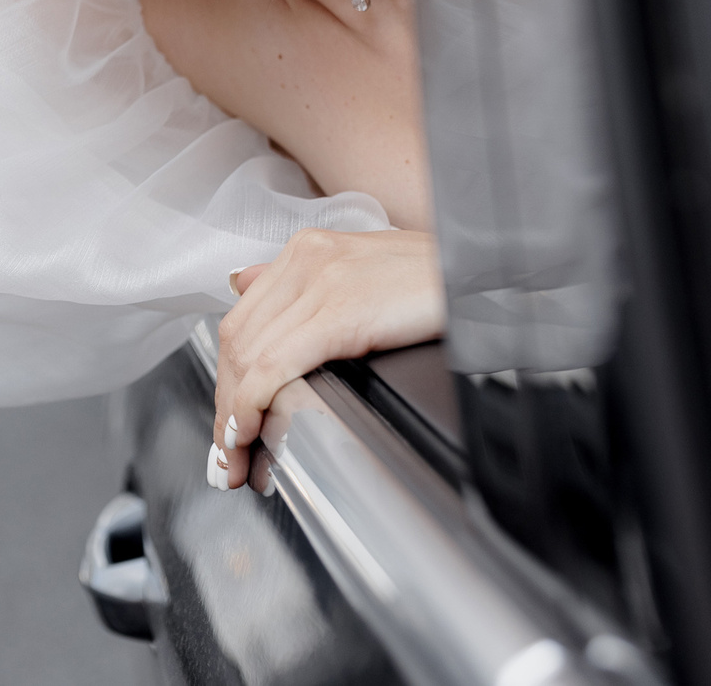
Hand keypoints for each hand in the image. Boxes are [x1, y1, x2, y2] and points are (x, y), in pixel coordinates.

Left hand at [208, 227, 443, 490]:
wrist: (486, 272)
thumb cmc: (438, 281)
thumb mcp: (362, 272)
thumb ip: (303, 283)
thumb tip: (245, 285)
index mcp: (307, 251)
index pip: (243, 321)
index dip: (227, 377)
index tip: (226, 424)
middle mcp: (304, 260)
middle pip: (238, 341)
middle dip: (224, 403)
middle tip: (226, 458)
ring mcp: (319, 281)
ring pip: (250, 356)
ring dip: (234, 415)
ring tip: (237, 460)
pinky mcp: (341, 310)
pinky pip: (277, 363)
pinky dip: (254, 402)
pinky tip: (251, 431)